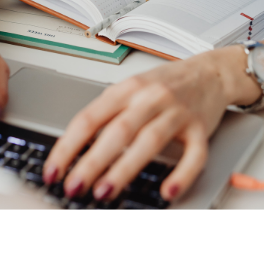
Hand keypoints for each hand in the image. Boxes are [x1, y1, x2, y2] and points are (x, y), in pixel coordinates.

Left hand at [43, 48, 253, 201]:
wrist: (210, 72)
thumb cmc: (166, 84)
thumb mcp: (131, 89)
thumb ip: (108, 114)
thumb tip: (74, 151)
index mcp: (127, 89)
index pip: (90, 118)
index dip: (68, 146)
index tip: (53, 170)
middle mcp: (150, 98)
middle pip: (117, 131)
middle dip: (91, 161)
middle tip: (73, 186)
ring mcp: (176, 112)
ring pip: (149, 141)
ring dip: (125, 168)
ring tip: (104, 191)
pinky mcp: (201, 129)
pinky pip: (193, 154)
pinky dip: (181, 174)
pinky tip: (167, 192)